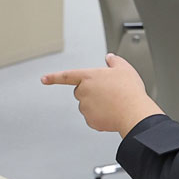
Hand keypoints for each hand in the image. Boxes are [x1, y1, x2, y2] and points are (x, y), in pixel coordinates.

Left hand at [41, 54, 163, 136]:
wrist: (134, 112)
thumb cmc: (129, 90)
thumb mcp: (124, 68)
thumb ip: (114, 61)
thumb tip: (110, 58)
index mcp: (88, 77)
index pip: (66, 76)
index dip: (53, 77)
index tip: (44, 79)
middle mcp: (83, 92)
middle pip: (81, 91)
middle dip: (90, 92)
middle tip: (107, 93)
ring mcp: (85, 107)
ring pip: (87, 106)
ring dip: (96, 105)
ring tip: (113, 103)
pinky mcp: (90, 121)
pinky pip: (93, 118)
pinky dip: (101, 117)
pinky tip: (112, 113)